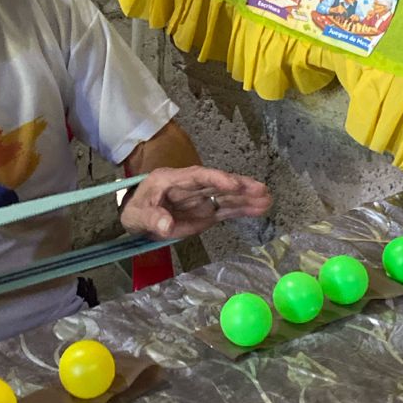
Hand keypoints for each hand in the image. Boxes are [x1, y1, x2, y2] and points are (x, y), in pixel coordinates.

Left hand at [119, 166, 271, 241]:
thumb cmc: (135, 211)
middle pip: (217, 184)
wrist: (137, 218)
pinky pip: (226, 210)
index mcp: (172, 180)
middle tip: (261, 190)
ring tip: (268, 200)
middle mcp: (191, 187)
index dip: (216, 179)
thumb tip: (166, 225)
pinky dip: (242, 209)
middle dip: (239, 187)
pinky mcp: (206, 213)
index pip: (197, 176)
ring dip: (246, 198)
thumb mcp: (136, 216)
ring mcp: (201, 199)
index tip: (233, 184)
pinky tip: (260, 209)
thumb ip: (151, 218)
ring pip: (226, 196)